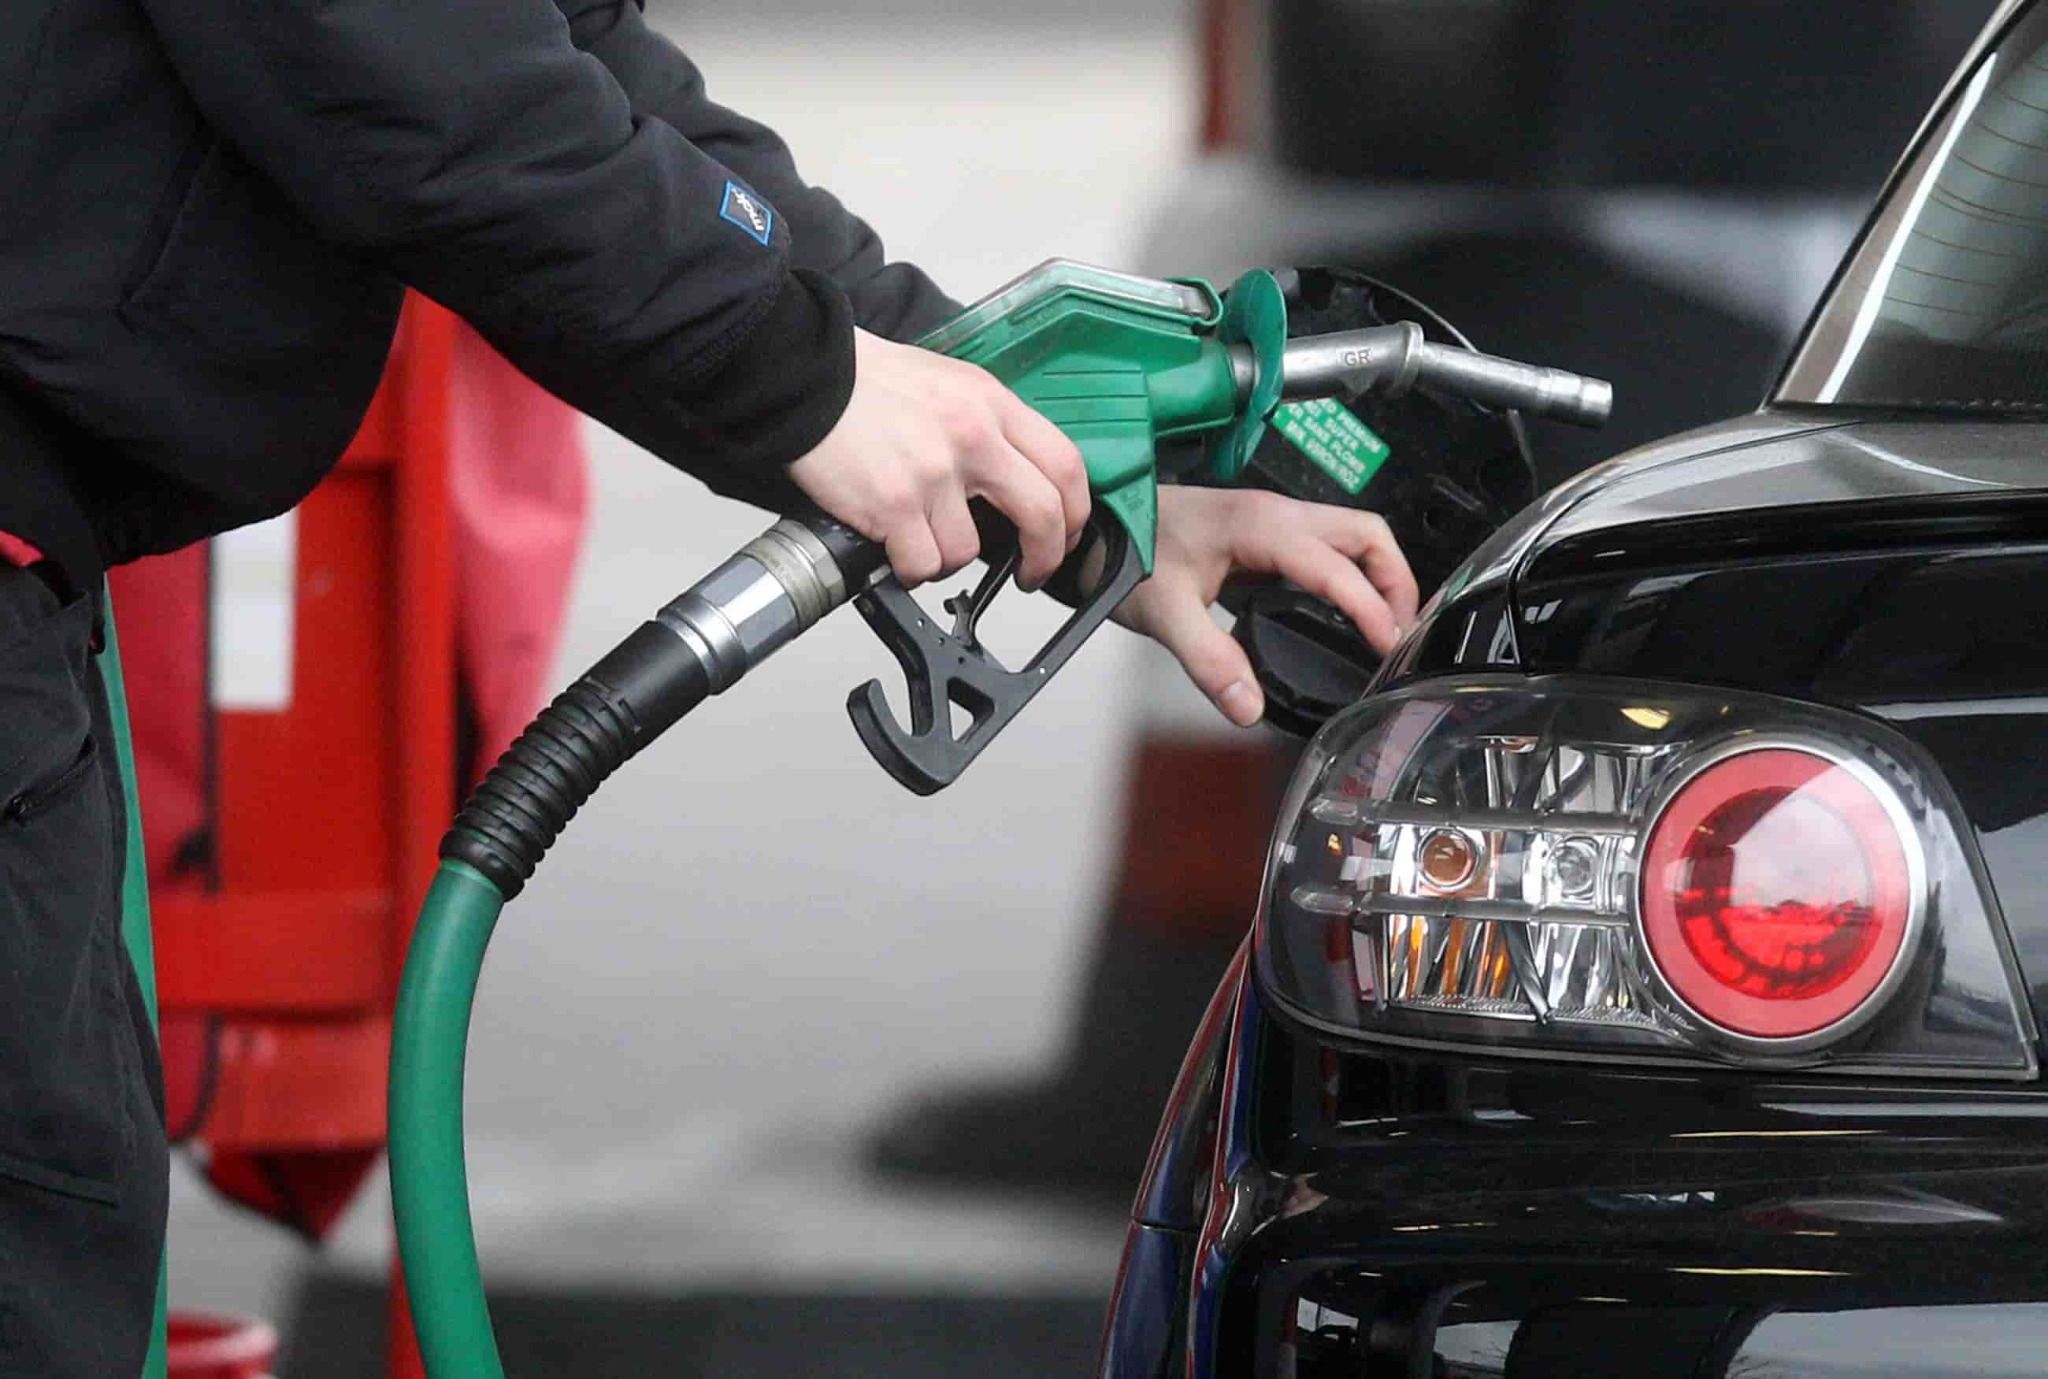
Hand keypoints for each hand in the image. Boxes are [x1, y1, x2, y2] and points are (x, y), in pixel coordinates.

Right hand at [788, 328, 1087, 589]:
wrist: (807, 376)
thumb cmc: (868, 382)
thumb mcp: (949, 383)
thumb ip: (988, 426)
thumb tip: (1014, 483)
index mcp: (991, 403)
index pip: (1065, 464)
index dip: (1075, 513)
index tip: (1064, 534)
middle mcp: (972, 436)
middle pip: (1043, 514)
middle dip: (1044, 556)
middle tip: (1031, 572)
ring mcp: (935, 472)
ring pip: (969, 551)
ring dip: (946, 557)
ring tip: (919, 538)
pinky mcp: (895, 503)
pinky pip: (922, 564)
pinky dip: (908, 567)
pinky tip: (893, 546)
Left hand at [1117, 487, 1419, 726]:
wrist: (1098, 526)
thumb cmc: (1127, 553)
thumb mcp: (1165, 614)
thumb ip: (1210, 662)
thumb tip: (1249, 708)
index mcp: (1261, 526)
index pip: (1337, 568)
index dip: (1370, 609)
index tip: (1389, 648)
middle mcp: (1276, 514)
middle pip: (1366, 535)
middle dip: (1395, 583)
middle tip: (1400, 636)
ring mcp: (1274, 518)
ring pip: (1353, 534)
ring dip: (1379, 575)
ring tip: (1384, 626)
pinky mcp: (1266, 531)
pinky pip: (1329, 545)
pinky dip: (1353, 574)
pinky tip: (1344, 612)